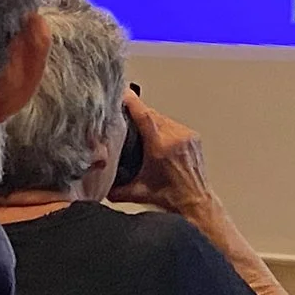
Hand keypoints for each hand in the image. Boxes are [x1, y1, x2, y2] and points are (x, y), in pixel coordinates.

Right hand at [108, 89, 213, 214]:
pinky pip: (175, 125)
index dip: (132, 102)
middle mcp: (176, 138)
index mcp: (161, 148)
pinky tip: (157, 137)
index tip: (123, 93)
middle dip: (138, 113)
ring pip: (164, 119)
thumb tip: (98, 184)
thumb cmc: (171, 197)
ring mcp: (187, 136)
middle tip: (125, 114)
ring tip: (140, 129)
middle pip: (153, 115)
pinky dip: (164, 128)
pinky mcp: (193, 138)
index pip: (145, 116)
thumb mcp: (137, 192)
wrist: (196, 201)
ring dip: (151, 121)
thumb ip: (114, 188)